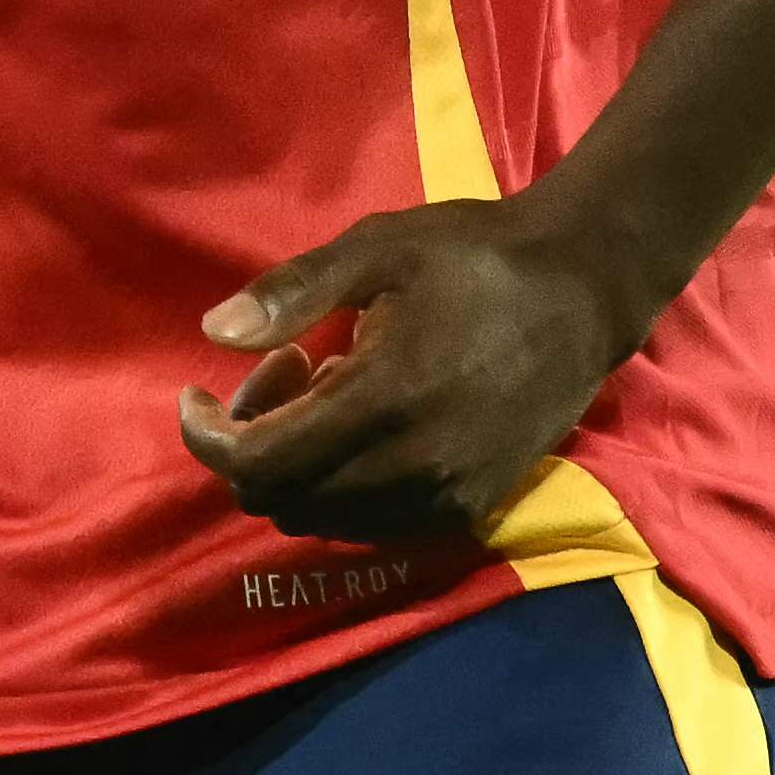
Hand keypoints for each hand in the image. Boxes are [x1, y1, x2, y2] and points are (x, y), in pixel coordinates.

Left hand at [175, 196, 650, 543]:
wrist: (582, 293)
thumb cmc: (472, 258)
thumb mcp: (376, 249)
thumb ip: (291, 293)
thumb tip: (212, 330)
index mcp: (384, 402)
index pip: (262, 463)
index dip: (208, 438)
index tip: (192, 394)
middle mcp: (415, 468)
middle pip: (282, 500)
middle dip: (250, 443)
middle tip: (278, 367)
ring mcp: (447, 497)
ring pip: (324, 519)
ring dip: (297, 465)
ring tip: (321, 384)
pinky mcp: (472, 508)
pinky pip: (373, 525)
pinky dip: (341, 485)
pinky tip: (362, 419)